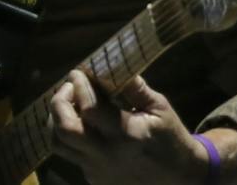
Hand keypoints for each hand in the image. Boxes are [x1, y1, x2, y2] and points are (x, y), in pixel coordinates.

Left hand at [49, 70, 216, 183]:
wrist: (180, 178)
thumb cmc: (170, 138)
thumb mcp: (159, 109)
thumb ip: (134, 88)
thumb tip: (111, 64)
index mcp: (128, 135)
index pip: (90, 108)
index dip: (79, 86)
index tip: (77, 73)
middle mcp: (109, 155)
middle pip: (65, 128)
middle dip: (59, 102)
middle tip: (68, 88)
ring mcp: (99, 170)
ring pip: (59, 144)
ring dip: (56, 120)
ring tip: (68, 105)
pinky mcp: (95, 179)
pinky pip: (71, 155)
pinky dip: (69, 136)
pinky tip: (82, 124)